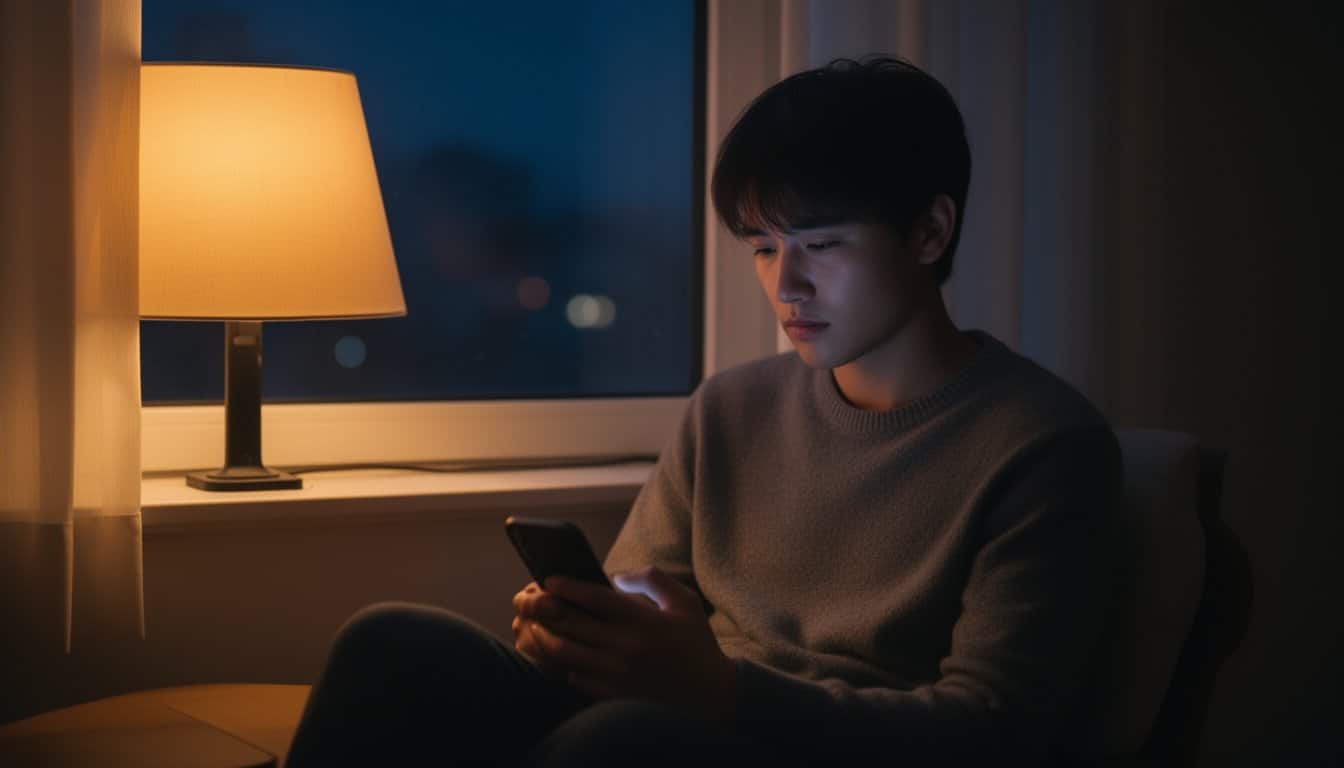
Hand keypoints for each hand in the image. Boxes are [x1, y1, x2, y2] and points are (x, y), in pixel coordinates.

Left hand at [511, 567, 736, 721]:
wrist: (710, 696)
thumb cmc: (696, 644)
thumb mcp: (685, 602)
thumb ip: (653, 580)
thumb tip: (616, 576)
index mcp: (642, 619)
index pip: (594, 597)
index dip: (567, 586)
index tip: (549, 580)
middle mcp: (625, 645)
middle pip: (571, 623)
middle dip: (546, 609)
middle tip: (534, 602)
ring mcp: (616, 673)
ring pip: (565, 652)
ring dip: (546, 637)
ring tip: (539, 628)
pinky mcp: (611, 694)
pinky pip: (574, 677)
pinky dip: (562, 664)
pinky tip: (561, 655)